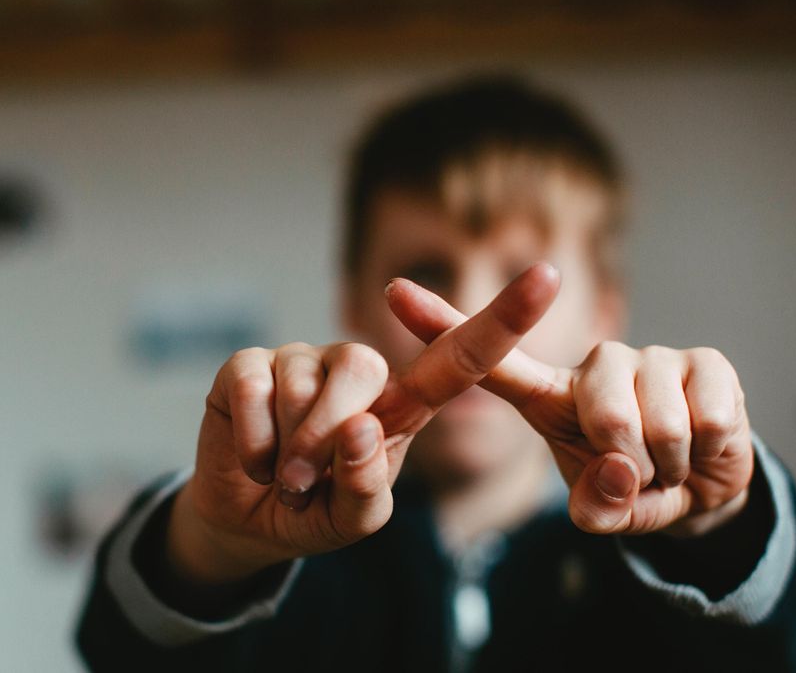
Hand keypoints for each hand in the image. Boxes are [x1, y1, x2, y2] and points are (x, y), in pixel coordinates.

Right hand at [168, 263, 562, 584]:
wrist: (246, 520)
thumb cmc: (316, 509)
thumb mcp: (354, 519)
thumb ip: (366, 487)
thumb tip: (359, 426)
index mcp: (403, 403)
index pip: (461, 357)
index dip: (505, 318)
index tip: (549, 276)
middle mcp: (358, 370)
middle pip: (364, 373)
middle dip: (328, 439)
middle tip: (305, 484)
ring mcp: (303, 359)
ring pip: (302, 386)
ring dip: (286, 450)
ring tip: (281, 473)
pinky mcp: (250, 362)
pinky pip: (253, 389)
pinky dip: (252, 440)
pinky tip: (252, 456)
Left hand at [386, 274, 753, 537]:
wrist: (707, 489)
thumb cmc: (637, 490)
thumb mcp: (606, 510)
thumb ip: (599, 506)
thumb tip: (617, 472)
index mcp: (551, 396)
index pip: (490, 360)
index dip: (442, 325)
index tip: (391, 290)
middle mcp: (596, 363)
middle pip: (603, 413)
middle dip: (631, 465)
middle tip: (639, 473)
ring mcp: (651, 357)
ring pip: (658, 423)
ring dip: (669, 465)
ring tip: (667, 461)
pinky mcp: (705, 361)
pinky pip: (706, 420)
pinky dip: (707, 453)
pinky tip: (702, 444)